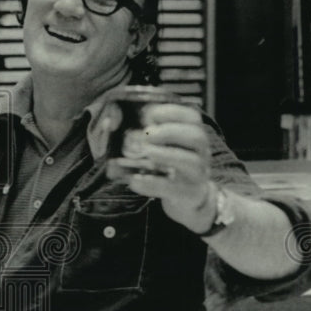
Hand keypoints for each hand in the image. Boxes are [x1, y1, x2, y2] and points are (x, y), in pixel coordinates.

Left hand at [107, 102, 216, 233]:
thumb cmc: (169, 165)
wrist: (188, 199)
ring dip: (166, 154)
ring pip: (191, 161)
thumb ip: (142, 132)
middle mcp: (200, 152)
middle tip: (147, 134)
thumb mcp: (162, 146)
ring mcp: (196, 174)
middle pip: (196, 136)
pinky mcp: (187, 194)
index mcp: (193, 135)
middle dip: (170, 131)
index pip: (192, 116)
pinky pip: (173, 188)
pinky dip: (152, 183)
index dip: (171, 112)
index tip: (147, 114)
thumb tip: (110, 121)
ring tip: (147, 152)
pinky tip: (135, 179)